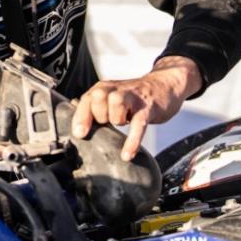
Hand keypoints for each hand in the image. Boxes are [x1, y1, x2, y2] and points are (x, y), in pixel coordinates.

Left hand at [70, 56, 202, 161]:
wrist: (162, 86)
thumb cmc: (132, 98)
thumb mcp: (110, 99)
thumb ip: (94, 110)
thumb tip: (78, 130)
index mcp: (104, 88)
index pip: (86, 100)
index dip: (80, 117)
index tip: (79, 134)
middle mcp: (116, 89)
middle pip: (97, 99)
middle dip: (99, 115)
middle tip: (108, 122)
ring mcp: (133, 98)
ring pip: (116, 105)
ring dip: (116, 119)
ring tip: (121, 124)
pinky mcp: (148, 109)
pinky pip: (138, 125)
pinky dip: (131, 141)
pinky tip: (127, 155)